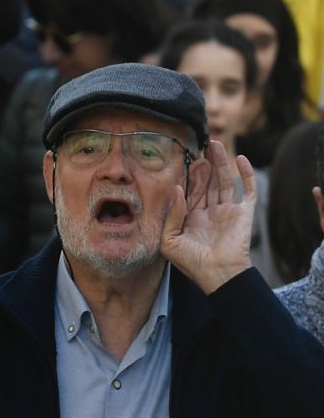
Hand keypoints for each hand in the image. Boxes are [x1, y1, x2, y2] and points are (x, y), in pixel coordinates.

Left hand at [161, 139, 254, 293]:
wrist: (218, 274)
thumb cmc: (191, 262)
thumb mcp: (169, 239)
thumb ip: (172, 214)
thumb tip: (177, 189)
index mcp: (191, 218)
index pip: (189, 192)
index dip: (188, 176)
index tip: (184, 158)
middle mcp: (210, 212)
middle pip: (207, 183)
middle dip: (204, 165)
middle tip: (200, 145)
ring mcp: (228, 211)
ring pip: (224, 181)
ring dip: (220, 163)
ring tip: (214, 143)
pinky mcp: (244, 212)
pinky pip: (248, 190)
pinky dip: (246, 174)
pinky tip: (239, 158)